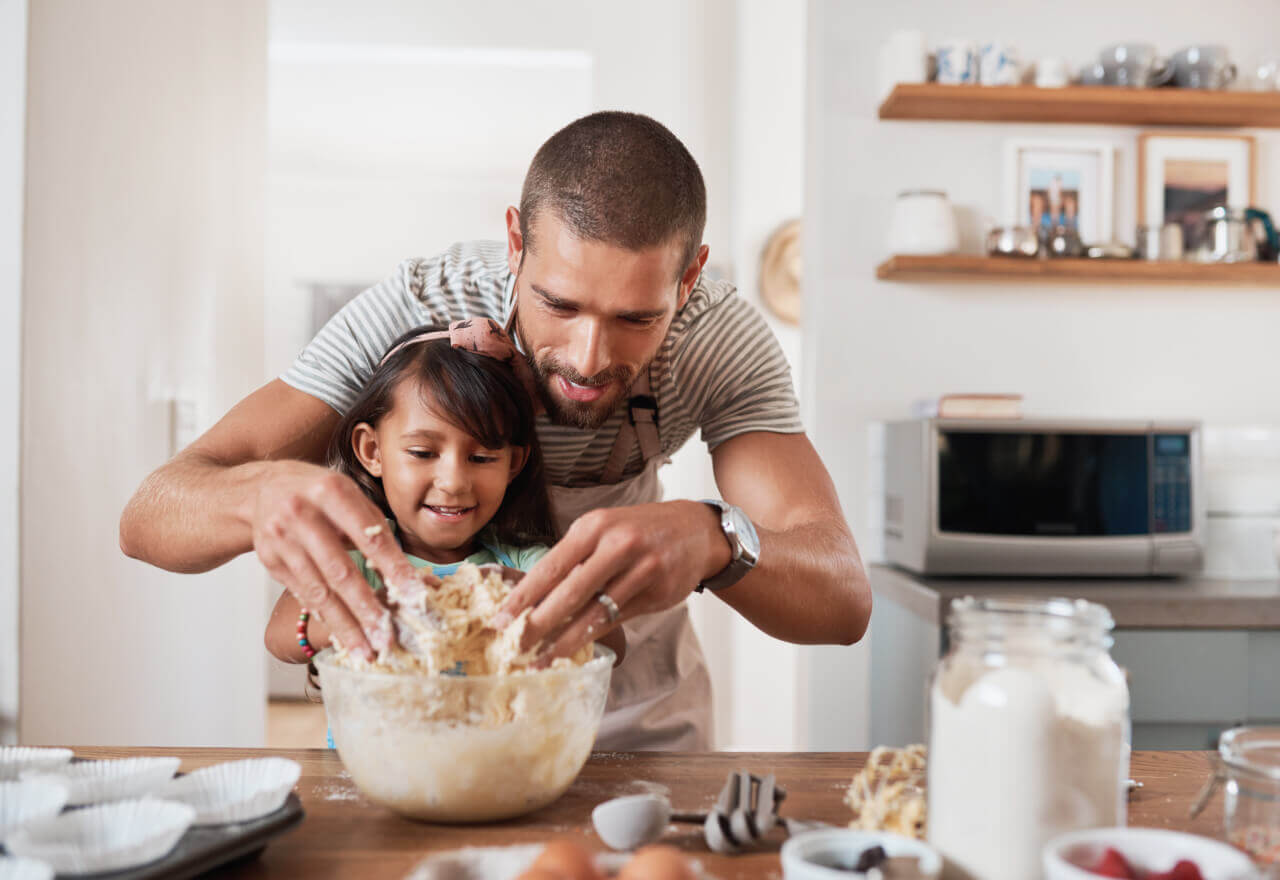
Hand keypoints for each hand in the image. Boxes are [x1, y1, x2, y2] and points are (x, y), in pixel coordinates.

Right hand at [251, 460, 437, 660]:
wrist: (265, 489)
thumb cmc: (321, 493)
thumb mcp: (350, 496)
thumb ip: (378, 530)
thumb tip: (415, 576)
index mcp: (332, 491)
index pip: (370, 537)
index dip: (394, 569)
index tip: (414, 597)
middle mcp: (302, 514)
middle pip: (340, 570)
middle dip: (366, 608)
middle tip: (386, 637)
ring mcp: (281, 539)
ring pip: (318, 590)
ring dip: (344, 624)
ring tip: (365, 650)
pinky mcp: (270, 560)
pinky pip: (302, 594)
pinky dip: (324, 616)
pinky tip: (342, 635)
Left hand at [489, 501, 729, 664]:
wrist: (696, 531)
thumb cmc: (637, 531)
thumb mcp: (603, 530)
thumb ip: (574, 559)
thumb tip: (531, 597)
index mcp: (594, 526)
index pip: (551, 567)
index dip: (523, 597)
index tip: (500, 621)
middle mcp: (618, 545)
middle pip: (570, 593)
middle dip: (538, 625)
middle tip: (513, 648)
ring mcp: (642, 570)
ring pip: (595, 613)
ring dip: (563, 643)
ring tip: (541, 662)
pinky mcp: (657, 593)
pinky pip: (617, 620)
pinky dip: (591, 638)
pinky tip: (574, 651)